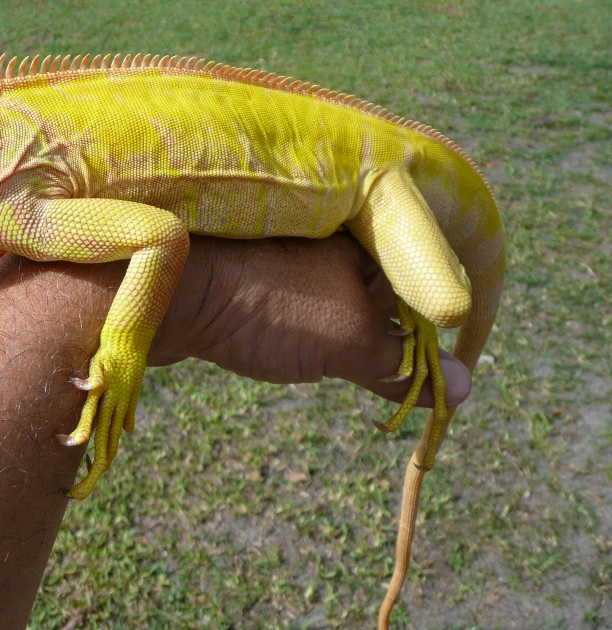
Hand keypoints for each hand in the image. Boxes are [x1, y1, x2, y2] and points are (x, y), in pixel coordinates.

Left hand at [148, 234, 471, 407]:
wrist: (166, 292)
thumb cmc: (267, 307)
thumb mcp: (348, 341)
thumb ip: (402, 365)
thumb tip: (463, 390)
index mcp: (367, 241)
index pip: (420, 292)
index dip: (431, 341)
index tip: (435, 383)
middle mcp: (331, 239)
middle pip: (380, 298)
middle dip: (386, 342)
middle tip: (389, 384)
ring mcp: (287, 256)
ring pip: (334, 302)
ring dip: (342, 339)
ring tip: (333, 365)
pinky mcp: (251, 276)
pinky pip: (294, 304)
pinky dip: (302, 332)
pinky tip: (286, 349)